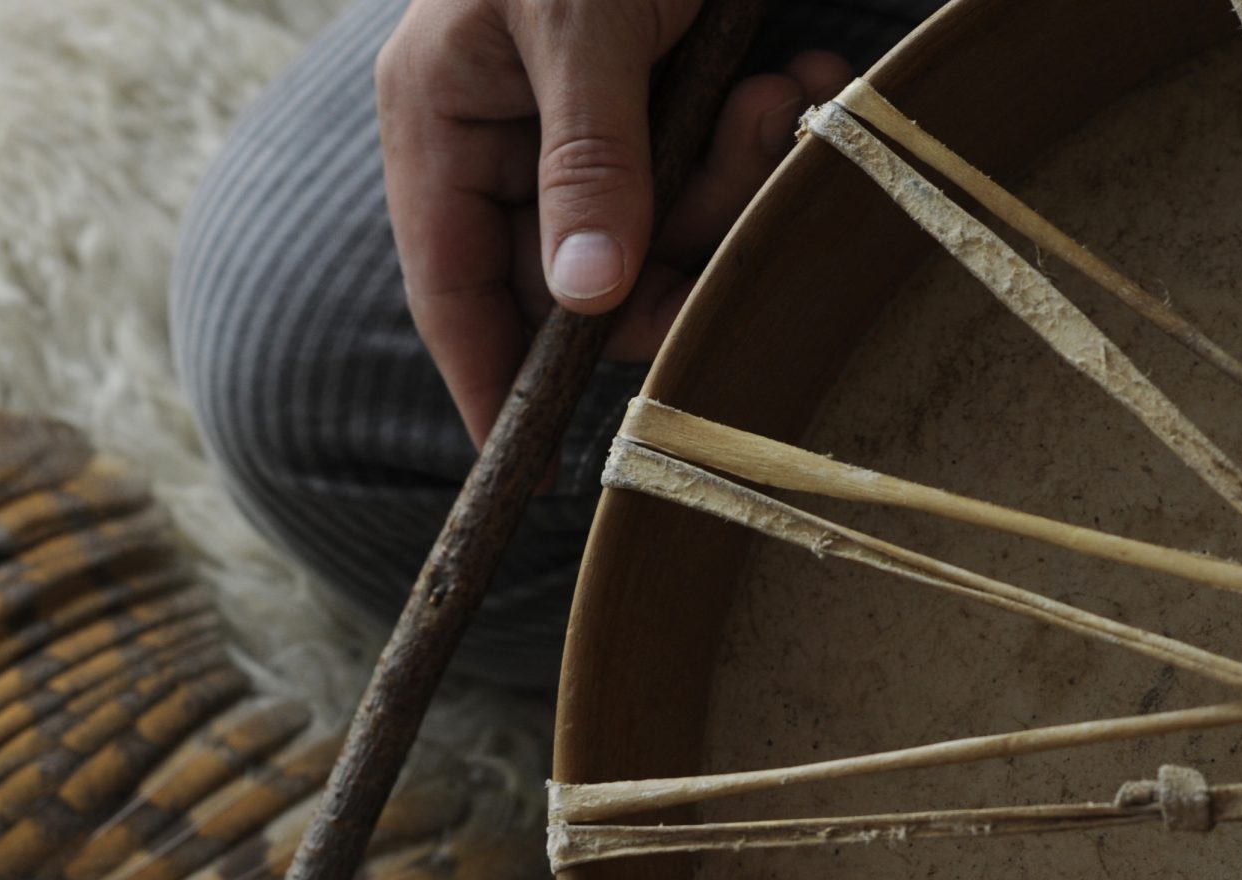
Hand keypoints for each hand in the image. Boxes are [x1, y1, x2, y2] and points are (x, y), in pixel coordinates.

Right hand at [376, 0, 849, 444]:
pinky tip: (800, 76)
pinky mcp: (659, 94)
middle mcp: (506, 135)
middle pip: (587, 276)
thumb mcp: (577, 21)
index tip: (535, 472)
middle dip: (684, 236)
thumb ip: (584, 157)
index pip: (453, 292)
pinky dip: (762, 136)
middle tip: (754, 146)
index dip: (492, 384)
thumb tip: (584, 297)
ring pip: (666, 228)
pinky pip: (709, 167)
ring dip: (737, 175)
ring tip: (778, 93)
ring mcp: (584, 123)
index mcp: (442, 119)